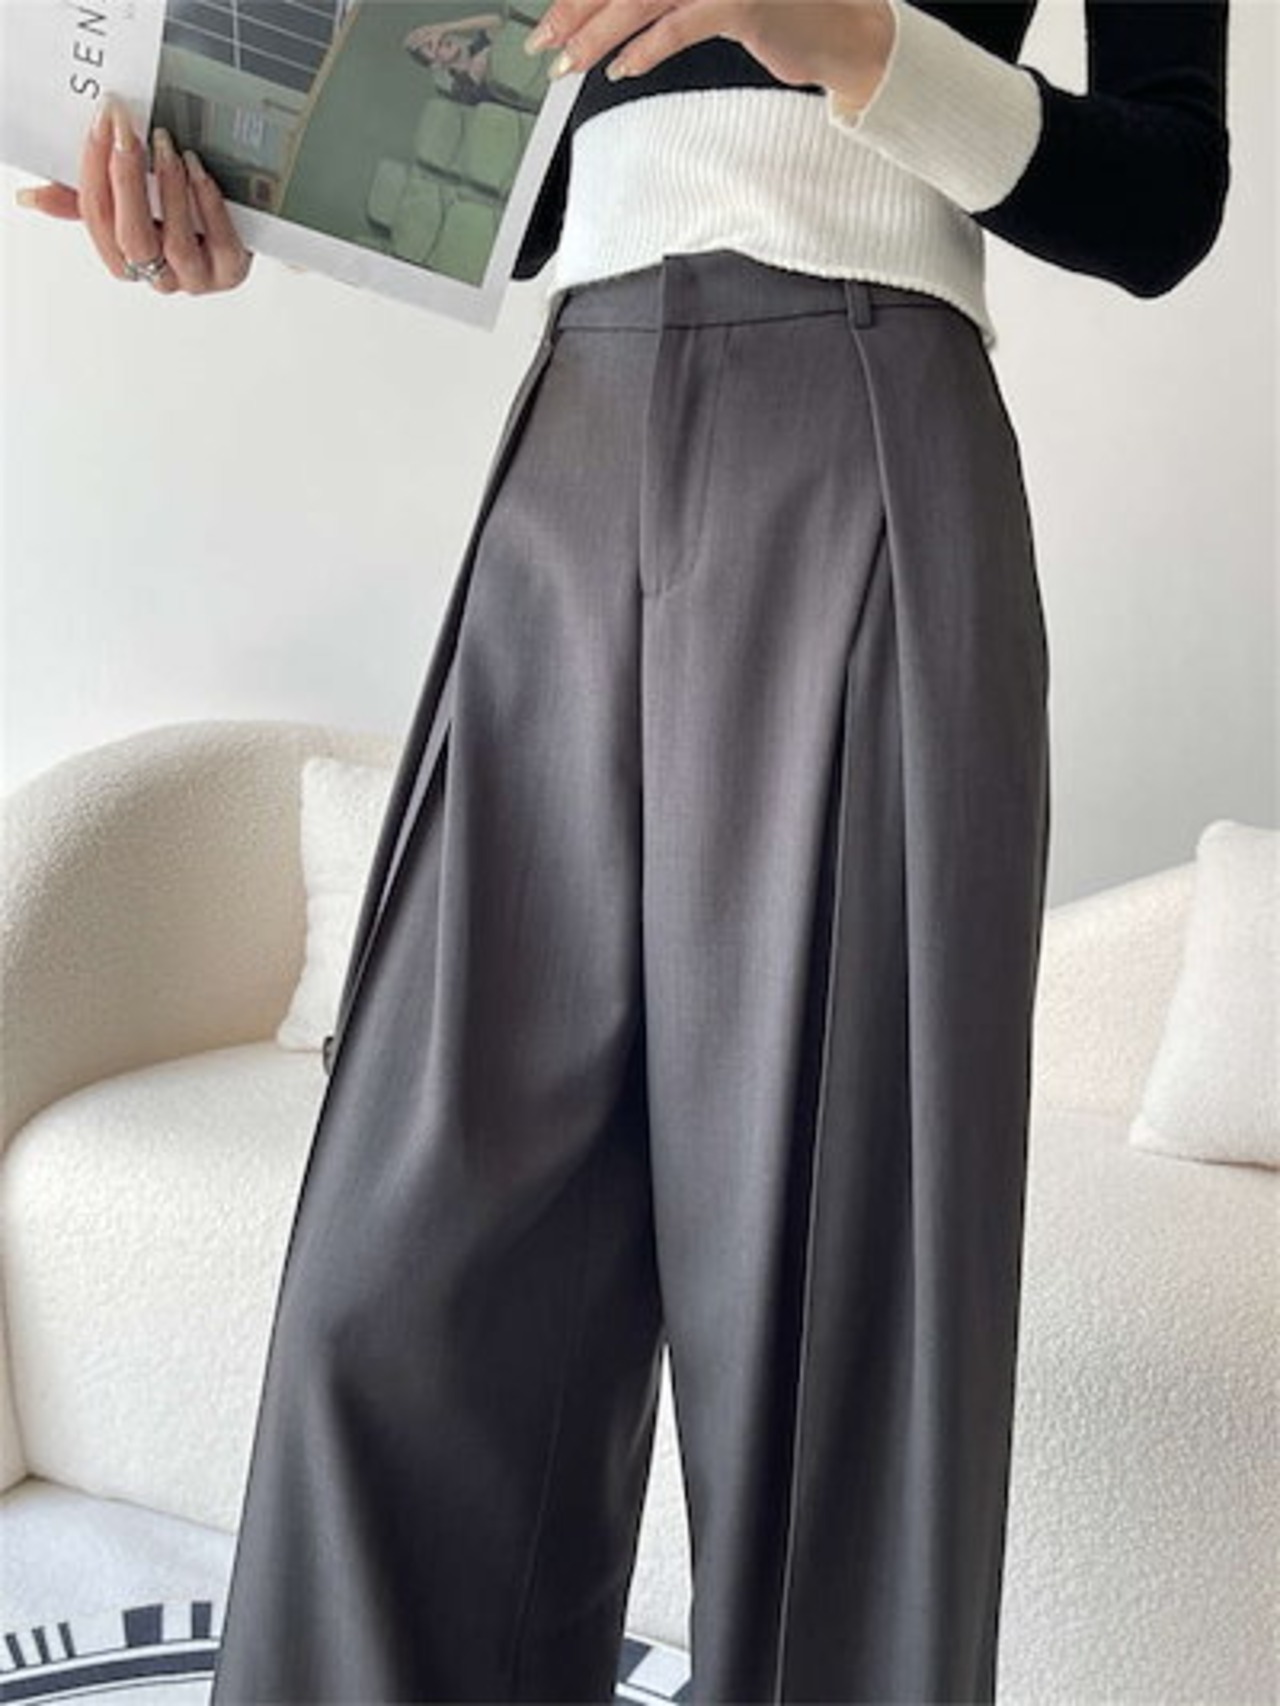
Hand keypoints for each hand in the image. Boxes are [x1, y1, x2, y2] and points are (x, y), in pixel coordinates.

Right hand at [13, 93, 253, 294]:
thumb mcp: (133, 206)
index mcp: (126, 260)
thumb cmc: (182, 217)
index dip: (94, 171)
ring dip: (166, 188)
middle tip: (127, 134)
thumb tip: (31, 197)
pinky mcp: (231, 271)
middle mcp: (159, 277)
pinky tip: (197, 169)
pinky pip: (219, 241)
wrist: (241, 230)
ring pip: (175, 243)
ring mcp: (197, 278)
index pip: (98, 220)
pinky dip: (206, 201)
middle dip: (125, 181)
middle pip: (132, 238)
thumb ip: (88, 202)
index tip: (100, 126)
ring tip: (165, 145)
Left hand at [524, 0, 895, 111]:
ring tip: (569, 62)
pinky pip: (677, 27)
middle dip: (575, 9)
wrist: (840, 29)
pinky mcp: (740, 2)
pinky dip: (644, 51)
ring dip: (597, 34)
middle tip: (542, 40)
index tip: (551, 15)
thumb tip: (607, 13)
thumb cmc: (777, 9)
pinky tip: (620, 70)